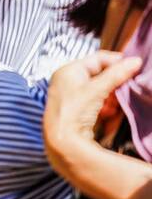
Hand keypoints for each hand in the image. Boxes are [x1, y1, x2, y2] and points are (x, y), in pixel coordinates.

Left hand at [43, 51, 142, 174]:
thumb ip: (117, 74)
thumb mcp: (97, 89)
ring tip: (114, 105)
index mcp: (69, 70)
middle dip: (115, 83)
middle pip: (100, 75)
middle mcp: (68, 80)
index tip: (134, 66)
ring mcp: (72, 94)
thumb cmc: (75, 110)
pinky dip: (105, 106)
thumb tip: (135, 61)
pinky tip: (107, 114)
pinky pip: (96, 102)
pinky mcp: (77, 109)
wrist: (62, 140)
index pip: (97, 58)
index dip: (116, 61)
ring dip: (111, 96)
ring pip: (100, 89)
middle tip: (127, 88)